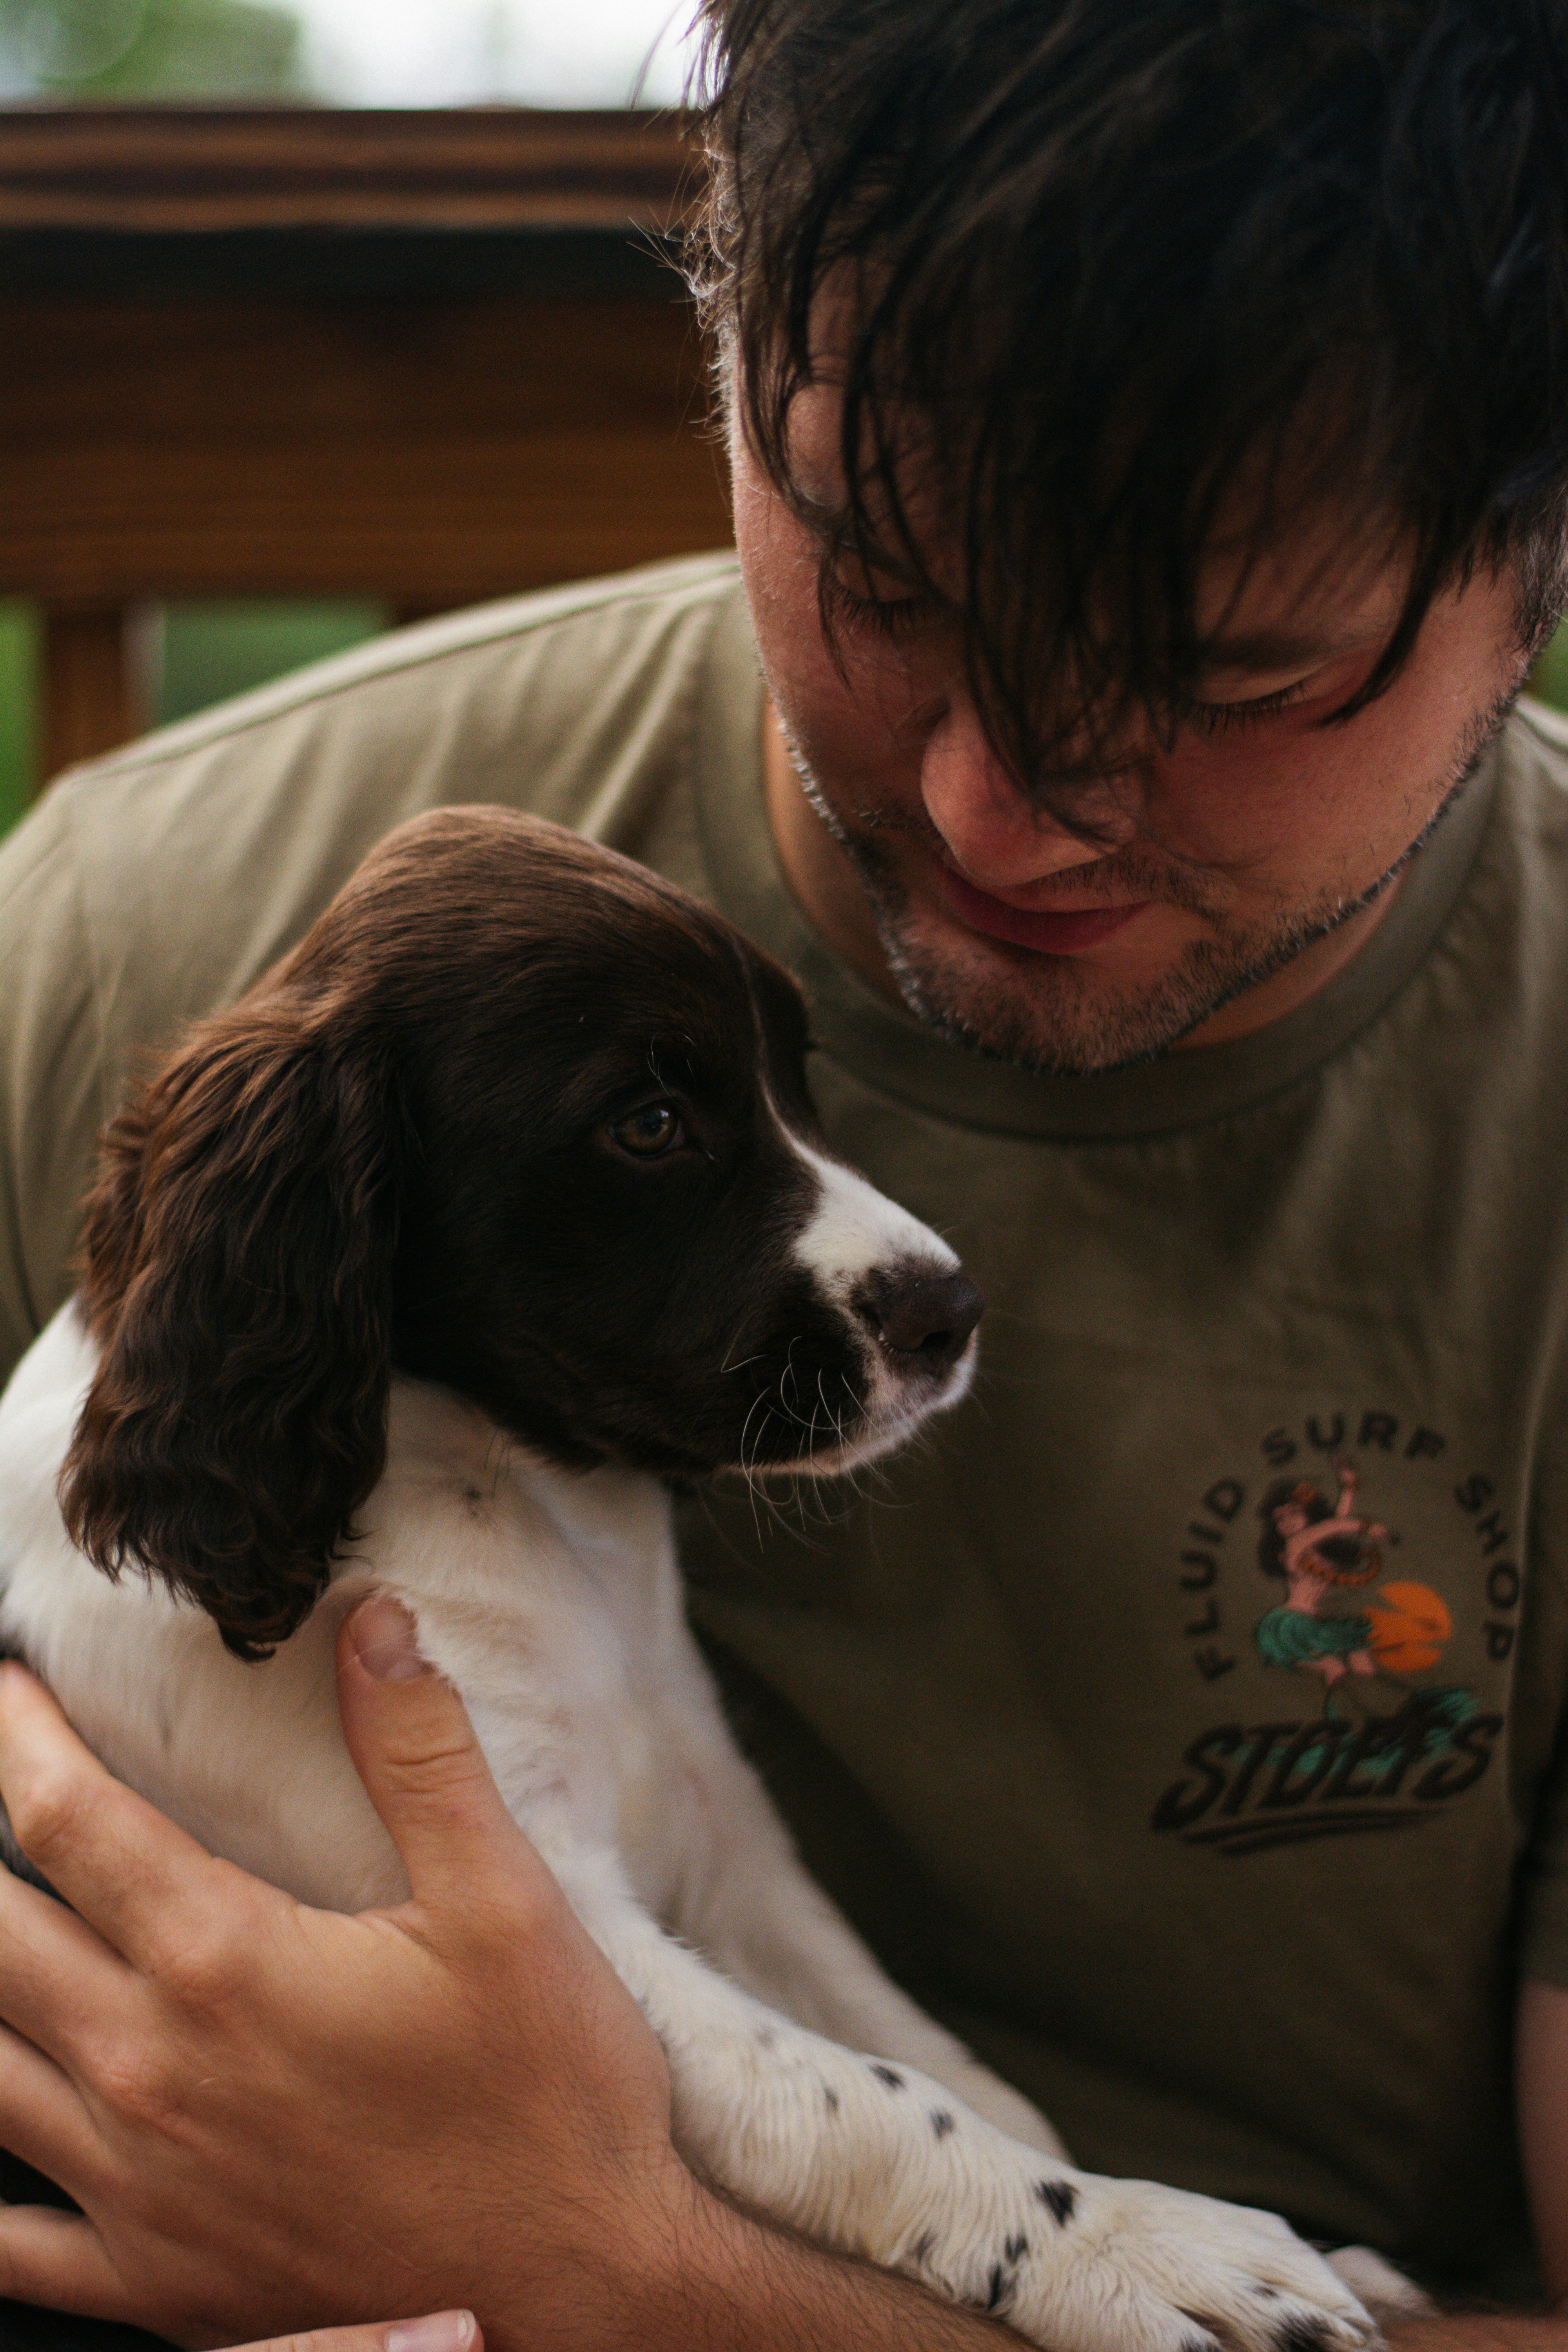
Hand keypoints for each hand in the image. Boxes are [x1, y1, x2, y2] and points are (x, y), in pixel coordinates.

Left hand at [0, 1600, 702, 2349]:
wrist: (576, 2292)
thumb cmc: (546, 2094)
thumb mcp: (506, 1902)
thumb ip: (422, 1754)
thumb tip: (373, 1621)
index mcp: (225, 1964)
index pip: (67, 1819)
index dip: (17, 1737)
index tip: (7, 1689)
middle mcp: (151, 2072)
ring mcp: (138, 2190)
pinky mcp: (154, 2284)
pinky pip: (3, 2248)